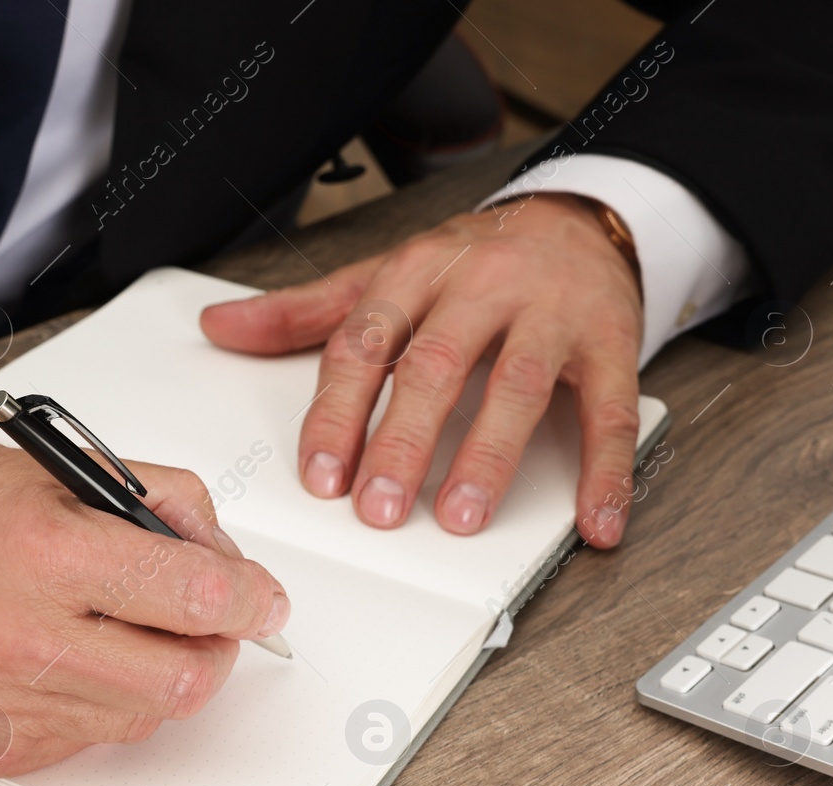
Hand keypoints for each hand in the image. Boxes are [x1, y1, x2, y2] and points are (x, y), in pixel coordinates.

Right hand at [0, 445, 290, 776]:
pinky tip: (64, 664)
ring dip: (154, 677)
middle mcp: (23, 639)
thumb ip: (153, 501)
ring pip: (141, 718)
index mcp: (45, 554)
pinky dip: (97, 706)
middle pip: (184, 679)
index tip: (262, 600)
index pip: (193, 597)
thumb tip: (220, 555)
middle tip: (202, 623)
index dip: (249, 600)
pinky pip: (85, 743)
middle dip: (214, 649)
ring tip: (115, 632)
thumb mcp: (51, 471)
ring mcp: (1, 707)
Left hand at [200, 193, 643, 546]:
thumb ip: (306, 311)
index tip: (321, 476)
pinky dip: (606, 470)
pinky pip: (610, 409)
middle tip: (379, 509)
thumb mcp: (385, 275)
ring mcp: (552, 312)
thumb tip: (222, 325)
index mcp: (417, 272)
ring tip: (461, 515)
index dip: (339, 413)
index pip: (365, 344)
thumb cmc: (473, 260)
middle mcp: (482, 286)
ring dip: (489, 456)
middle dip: (403, 442)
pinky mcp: (611, 340)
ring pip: (520, 385)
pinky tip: (592, 520)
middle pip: (436, 365)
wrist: (580, 218)